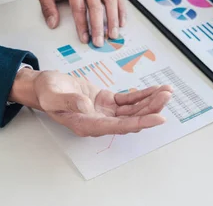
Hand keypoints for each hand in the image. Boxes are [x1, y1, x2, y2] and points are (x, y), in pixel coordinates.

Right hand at [10, 68, 171, 136]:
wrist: (45, 87)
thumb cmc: (47, 92)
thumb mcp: (53, 95)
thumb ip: (69, 101)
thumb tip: (86, 106)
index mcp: (87, 124)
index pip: (120, 126)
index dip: (141, 122)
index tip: (158, 119)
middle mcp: (100, 121)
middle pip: (132, 119)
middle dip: (152, 108)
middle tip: (167, 96)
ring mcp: (105, 112)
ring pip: (134, 110)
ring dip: (151, 101)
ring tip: (166, 91)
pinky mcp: (108, 102)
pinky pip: (129, 100)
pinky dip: (143, 95)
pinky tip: (155, 90)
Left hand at [36, 0, 126, 47]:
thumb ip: (47, 6)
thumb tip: (52, 23)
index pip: (78, 6)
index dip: (82, 24)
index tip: (84, 37)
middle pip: (96, 6)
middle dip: (98, 26)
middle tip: (99, 41)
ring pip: (110, 1)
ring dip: (112, 20)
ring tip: (112, 34)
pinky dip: (121, 10)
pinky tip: (121, 22)